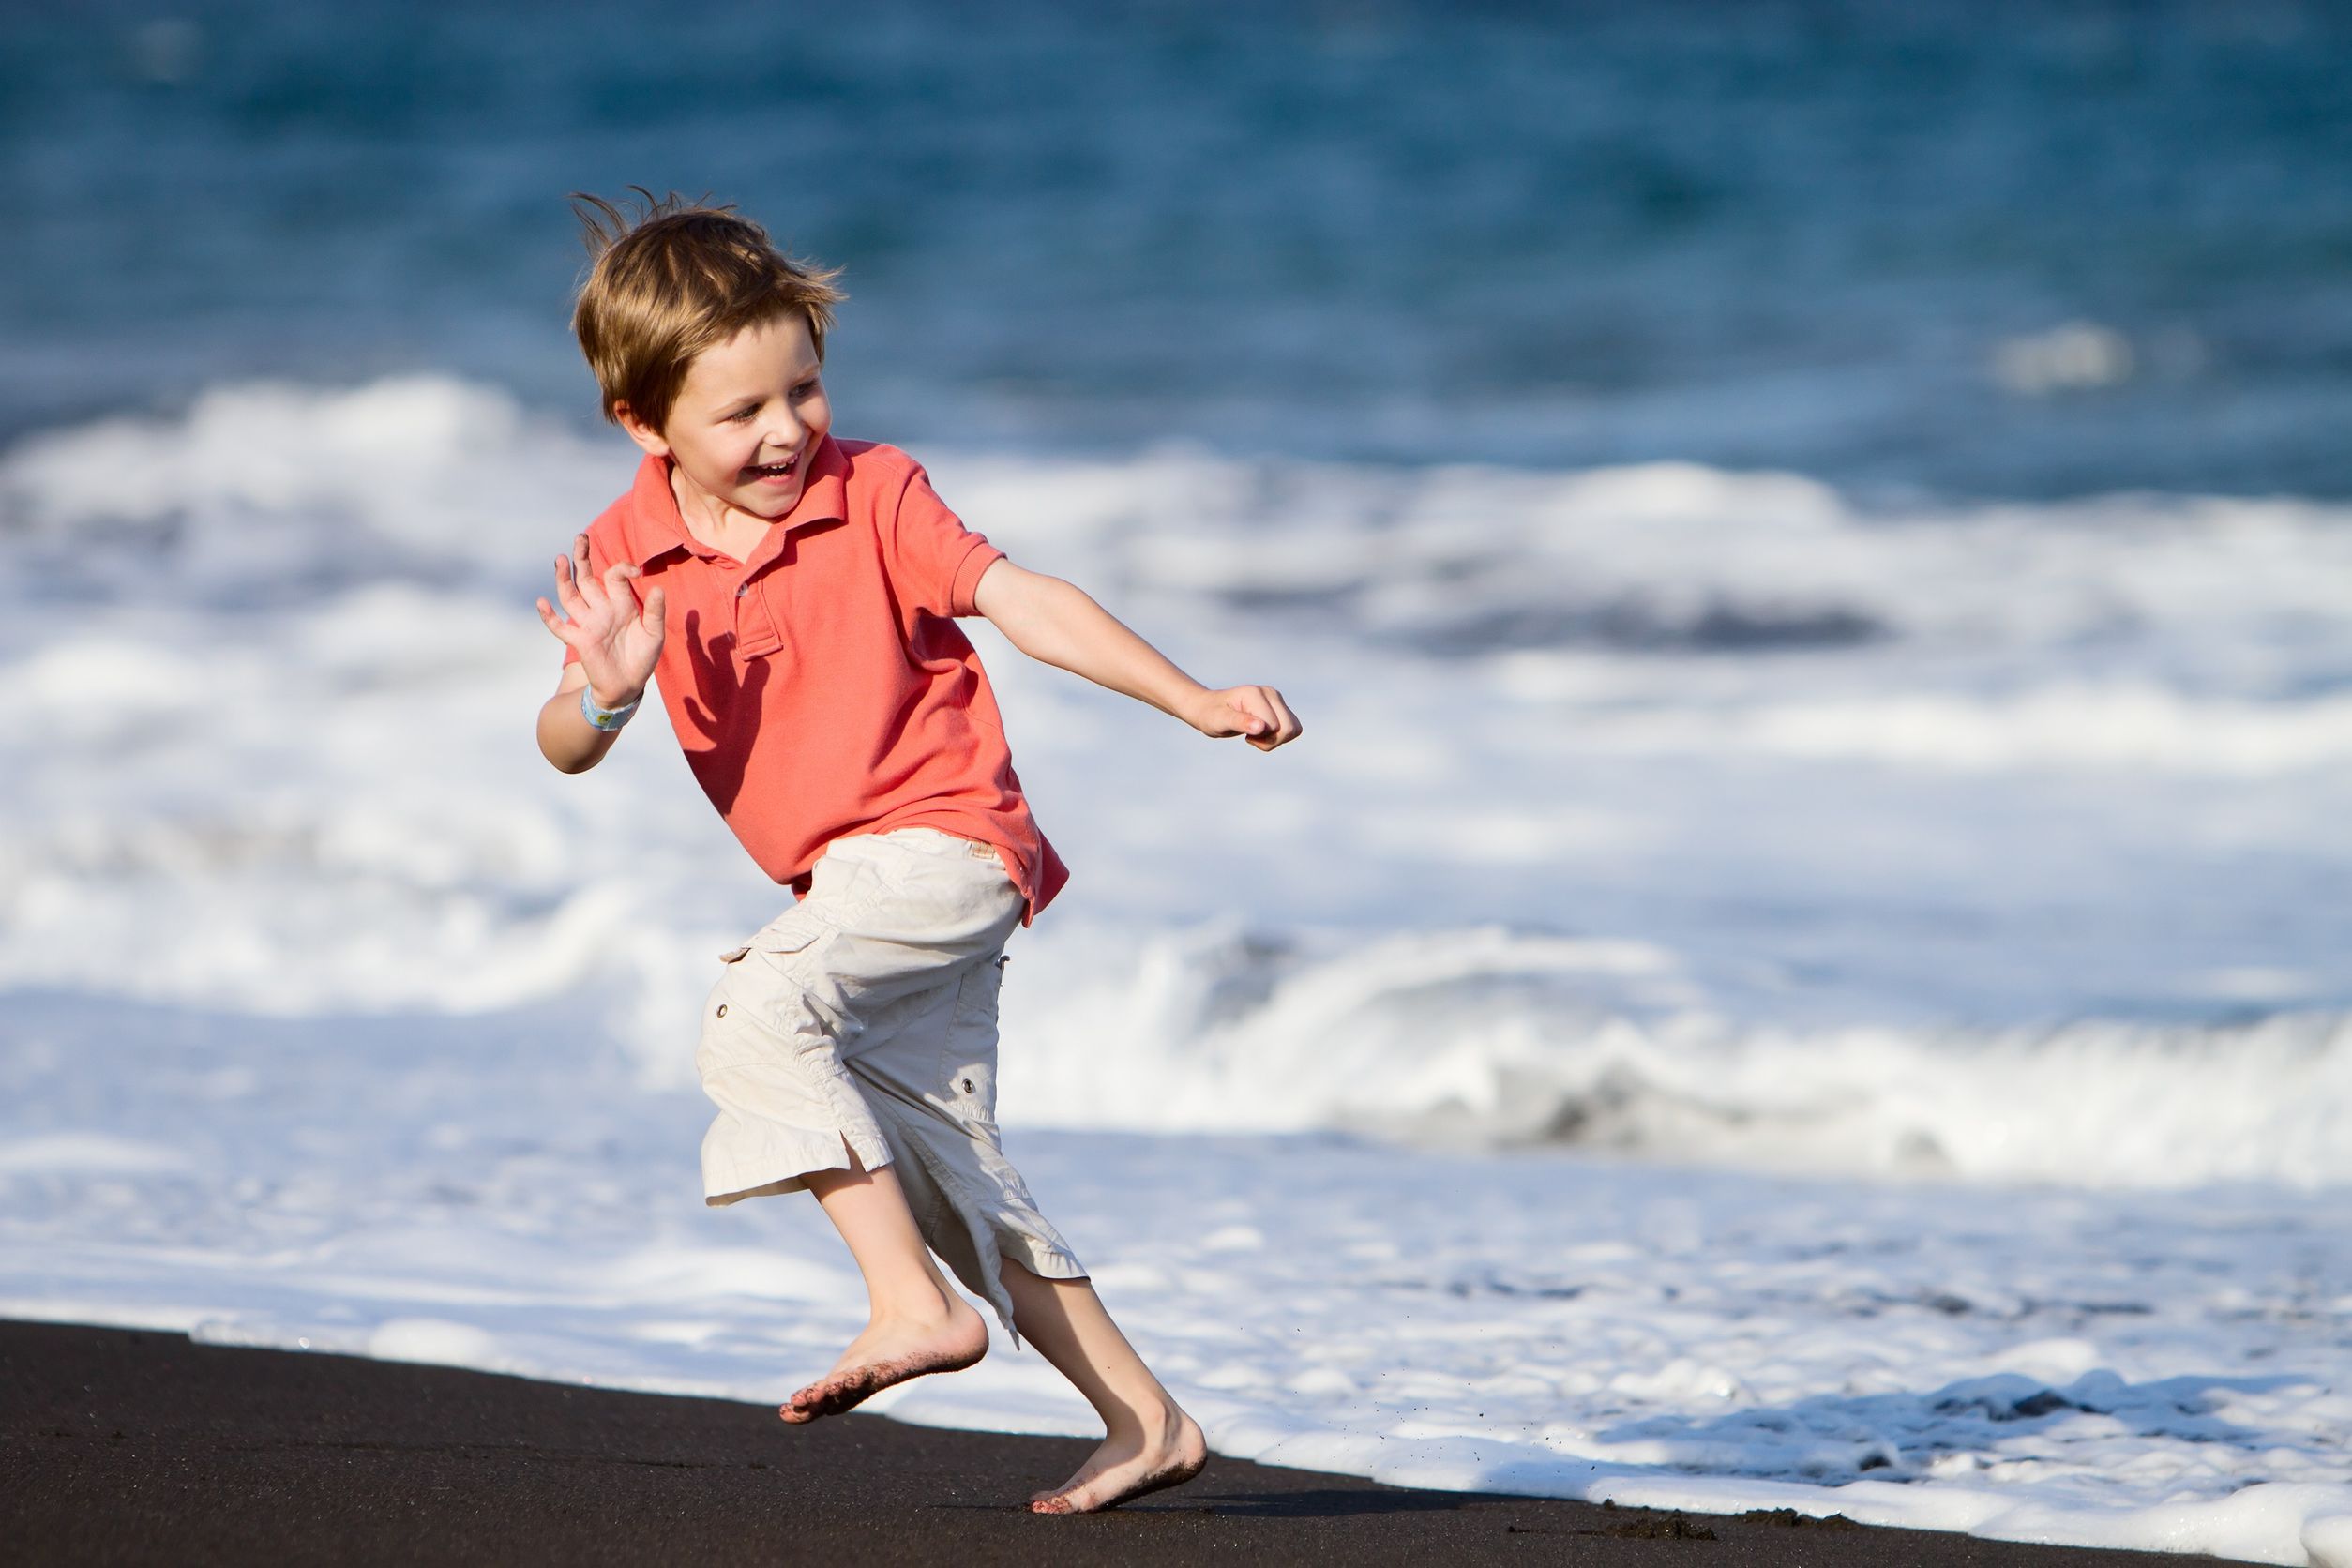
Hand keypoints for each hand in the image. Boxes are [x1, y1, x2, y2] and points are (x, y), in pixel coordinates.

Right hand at [536, 535, 664, 706]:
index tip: (636, 571)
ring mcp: (588, 624)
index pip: (614, 576)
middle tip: (580, 537)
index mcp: (620, 604)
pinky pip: (560, 628)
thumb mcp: (654, 634)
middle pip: (586, 578)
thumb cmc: (642, 657)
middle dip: (583, 558)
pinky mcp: (580, 641)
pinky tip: (541, 602)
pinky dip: (549, 616)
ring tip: (560, 559)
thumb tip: (657, 588)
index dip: (622, 568)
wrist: (629, 685)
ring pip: (571, 596)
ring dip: (564, 579)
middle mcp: (601, 609)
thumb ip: (655, 612)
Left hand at [1185, 684, 1301, 750]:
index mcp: (1255, 694)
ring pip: (1294, 729)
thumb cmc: (1211, 715)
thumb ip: (1240, 722)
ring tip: (1255, 734)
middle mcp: (1270, 693)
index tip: (1244, 735)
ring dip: (1276, 740)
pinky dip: (1278, 737)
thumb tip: (1261, 728)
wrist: (1209, 709)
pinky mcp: (1279, 706)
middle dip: (1272, 741)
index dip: (1261, 738)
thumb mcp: (1220, 721)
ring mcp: (1276, 698)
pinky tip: (1260, 733)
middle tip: (1251, 737)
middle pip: (1289, 728)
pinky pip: (1292, 728)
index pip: (1274, 726)